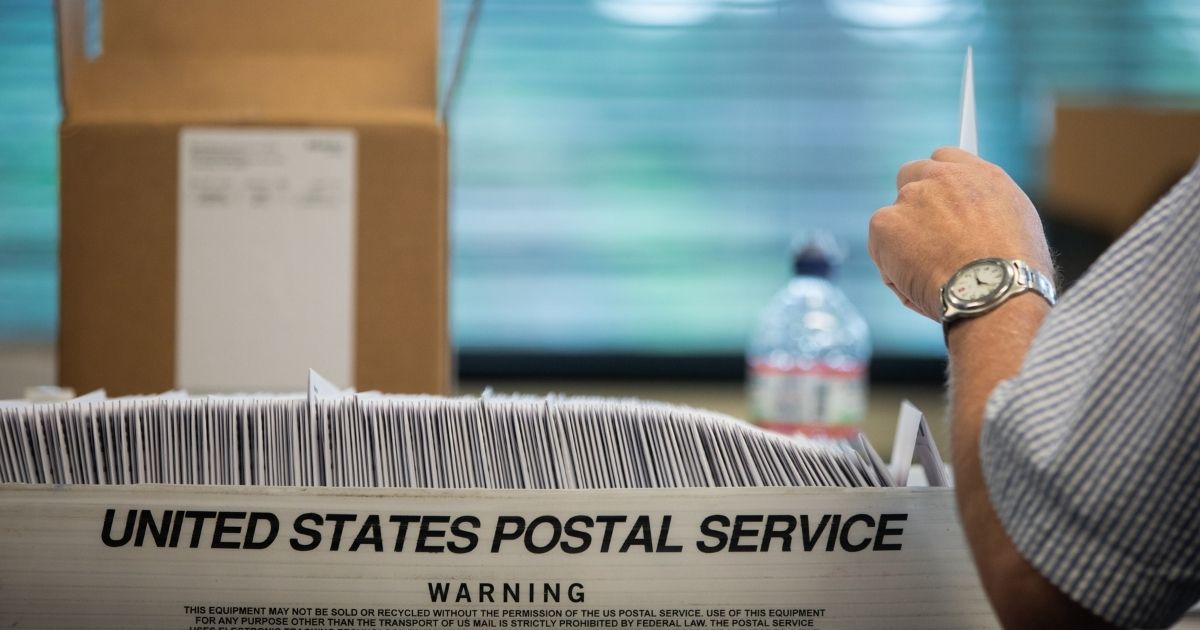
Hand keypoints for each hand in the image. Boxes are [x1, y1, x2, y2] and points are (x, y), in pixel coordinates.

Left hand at [867, 147, 1053, 320]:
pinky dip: (890, 267)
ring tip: (929, 276)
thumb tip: (965, 222)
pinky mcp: (885, 222)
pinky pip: (880, 246)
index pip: (945, 159)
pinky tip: (915, 285)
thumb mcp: (1018, 229)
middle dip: (912, 202)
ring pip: (893, 217)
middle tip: (920, 238)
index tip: (936, 198)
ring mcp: (911, 197)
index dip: (939, 181)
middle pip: (911, 175)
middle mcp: (943, 177)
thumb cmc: (1015, 275)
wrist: (995, 291)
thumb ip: (984, 212)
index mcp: (980, 175)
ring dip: (902, 242)